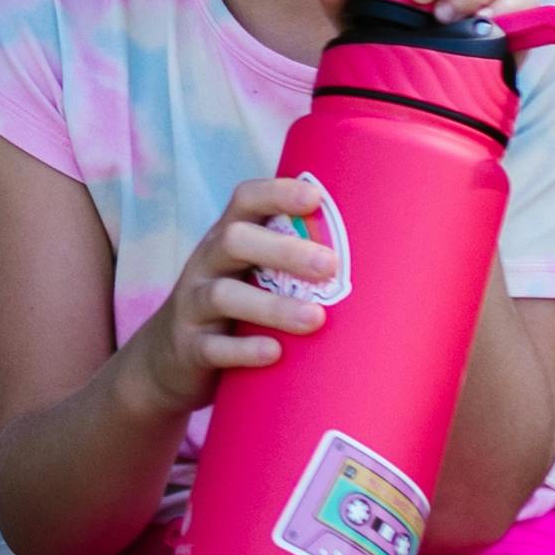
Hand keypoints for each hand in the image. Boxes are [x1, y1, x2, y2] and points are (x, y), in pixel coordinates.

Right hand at [112, 167, 342, 420]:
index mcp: (227, 239)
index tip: (315, 197)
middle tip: (330, 266)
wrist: (168, 362)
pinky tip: (273, 353)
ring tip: (315, 319)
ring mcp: (193, 307)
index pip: (245, 200)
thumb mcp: (252, 276)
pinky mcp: (189, 349)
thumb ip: (294, 262)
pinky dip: (244, 350)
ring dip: (273, 306)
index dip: (277, 193)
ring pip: (225, 296)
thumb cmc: (235, 311)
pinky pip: (213, 347)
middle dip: (283, 250)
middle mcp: (206, 265)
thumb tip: (386, 254)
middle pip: (234, 241)